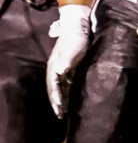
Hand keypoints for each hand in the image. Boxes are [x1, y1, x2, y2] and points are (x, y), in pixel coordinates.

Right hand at [46, 4, 91, 118]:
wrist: (79, 27)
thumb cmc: (76, 38)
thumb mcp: (72, 48)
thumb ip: (66, 60)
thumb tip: (59, 72)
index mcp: (54, 66)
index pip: (53, 85)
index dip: (55, 97)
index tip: (59, 107)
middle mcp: (56, 68)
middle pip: (54, 89)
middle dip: (56, 102)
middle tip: (60, 115)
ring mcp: (62, 68)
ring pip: (59, 87)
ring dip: (61, 99)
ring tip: (63, 112)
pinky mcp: (69, 67)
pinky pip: (66, 83)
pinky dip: (66, 92)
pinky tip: (70, 100)